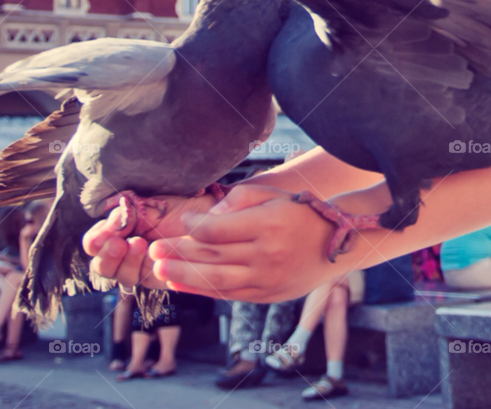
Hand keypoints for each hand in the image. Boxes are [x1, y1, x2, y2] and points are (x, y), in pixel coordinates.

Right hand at [83, 191, 216, 291]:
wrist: (213, 212)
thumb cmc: (182, 205)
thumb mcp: (152, 205)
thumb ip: (129, 214)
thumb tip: (112, 219)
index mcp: (121, 232)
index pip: (94, 243)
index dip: (96, 238)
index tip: (109, 226)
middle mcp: (128, 252)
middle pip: (101, 265)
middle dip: (107, 253)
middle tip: (119, 242)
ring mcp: (143, 267)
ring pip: (120, 276)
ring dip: (124, 261)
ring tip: (138, 244)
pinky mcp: (161, 277)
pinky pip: (144, 279)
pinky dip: (143, 268)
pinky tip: (150, 254)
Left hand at [148, 184, 333, 302]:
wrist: (337, 243)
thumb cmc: (301, 212)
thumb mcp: (274, 195)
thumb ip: (239, 199)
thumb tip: (208, 216)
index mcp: (268, 224)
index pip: (218, 230)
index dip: (194, 227)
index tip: (183, 221)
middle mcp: (267, 254)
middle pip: (212, 257)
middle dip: (178, 253)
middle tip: (153, 249)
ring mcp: (267, 279)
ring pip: (216, 279)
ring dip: (184, 275)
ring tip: (159, 269)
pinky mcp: (267, 295)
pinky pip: (228, 294)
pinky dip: (203, 290)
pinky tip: (182, 284)